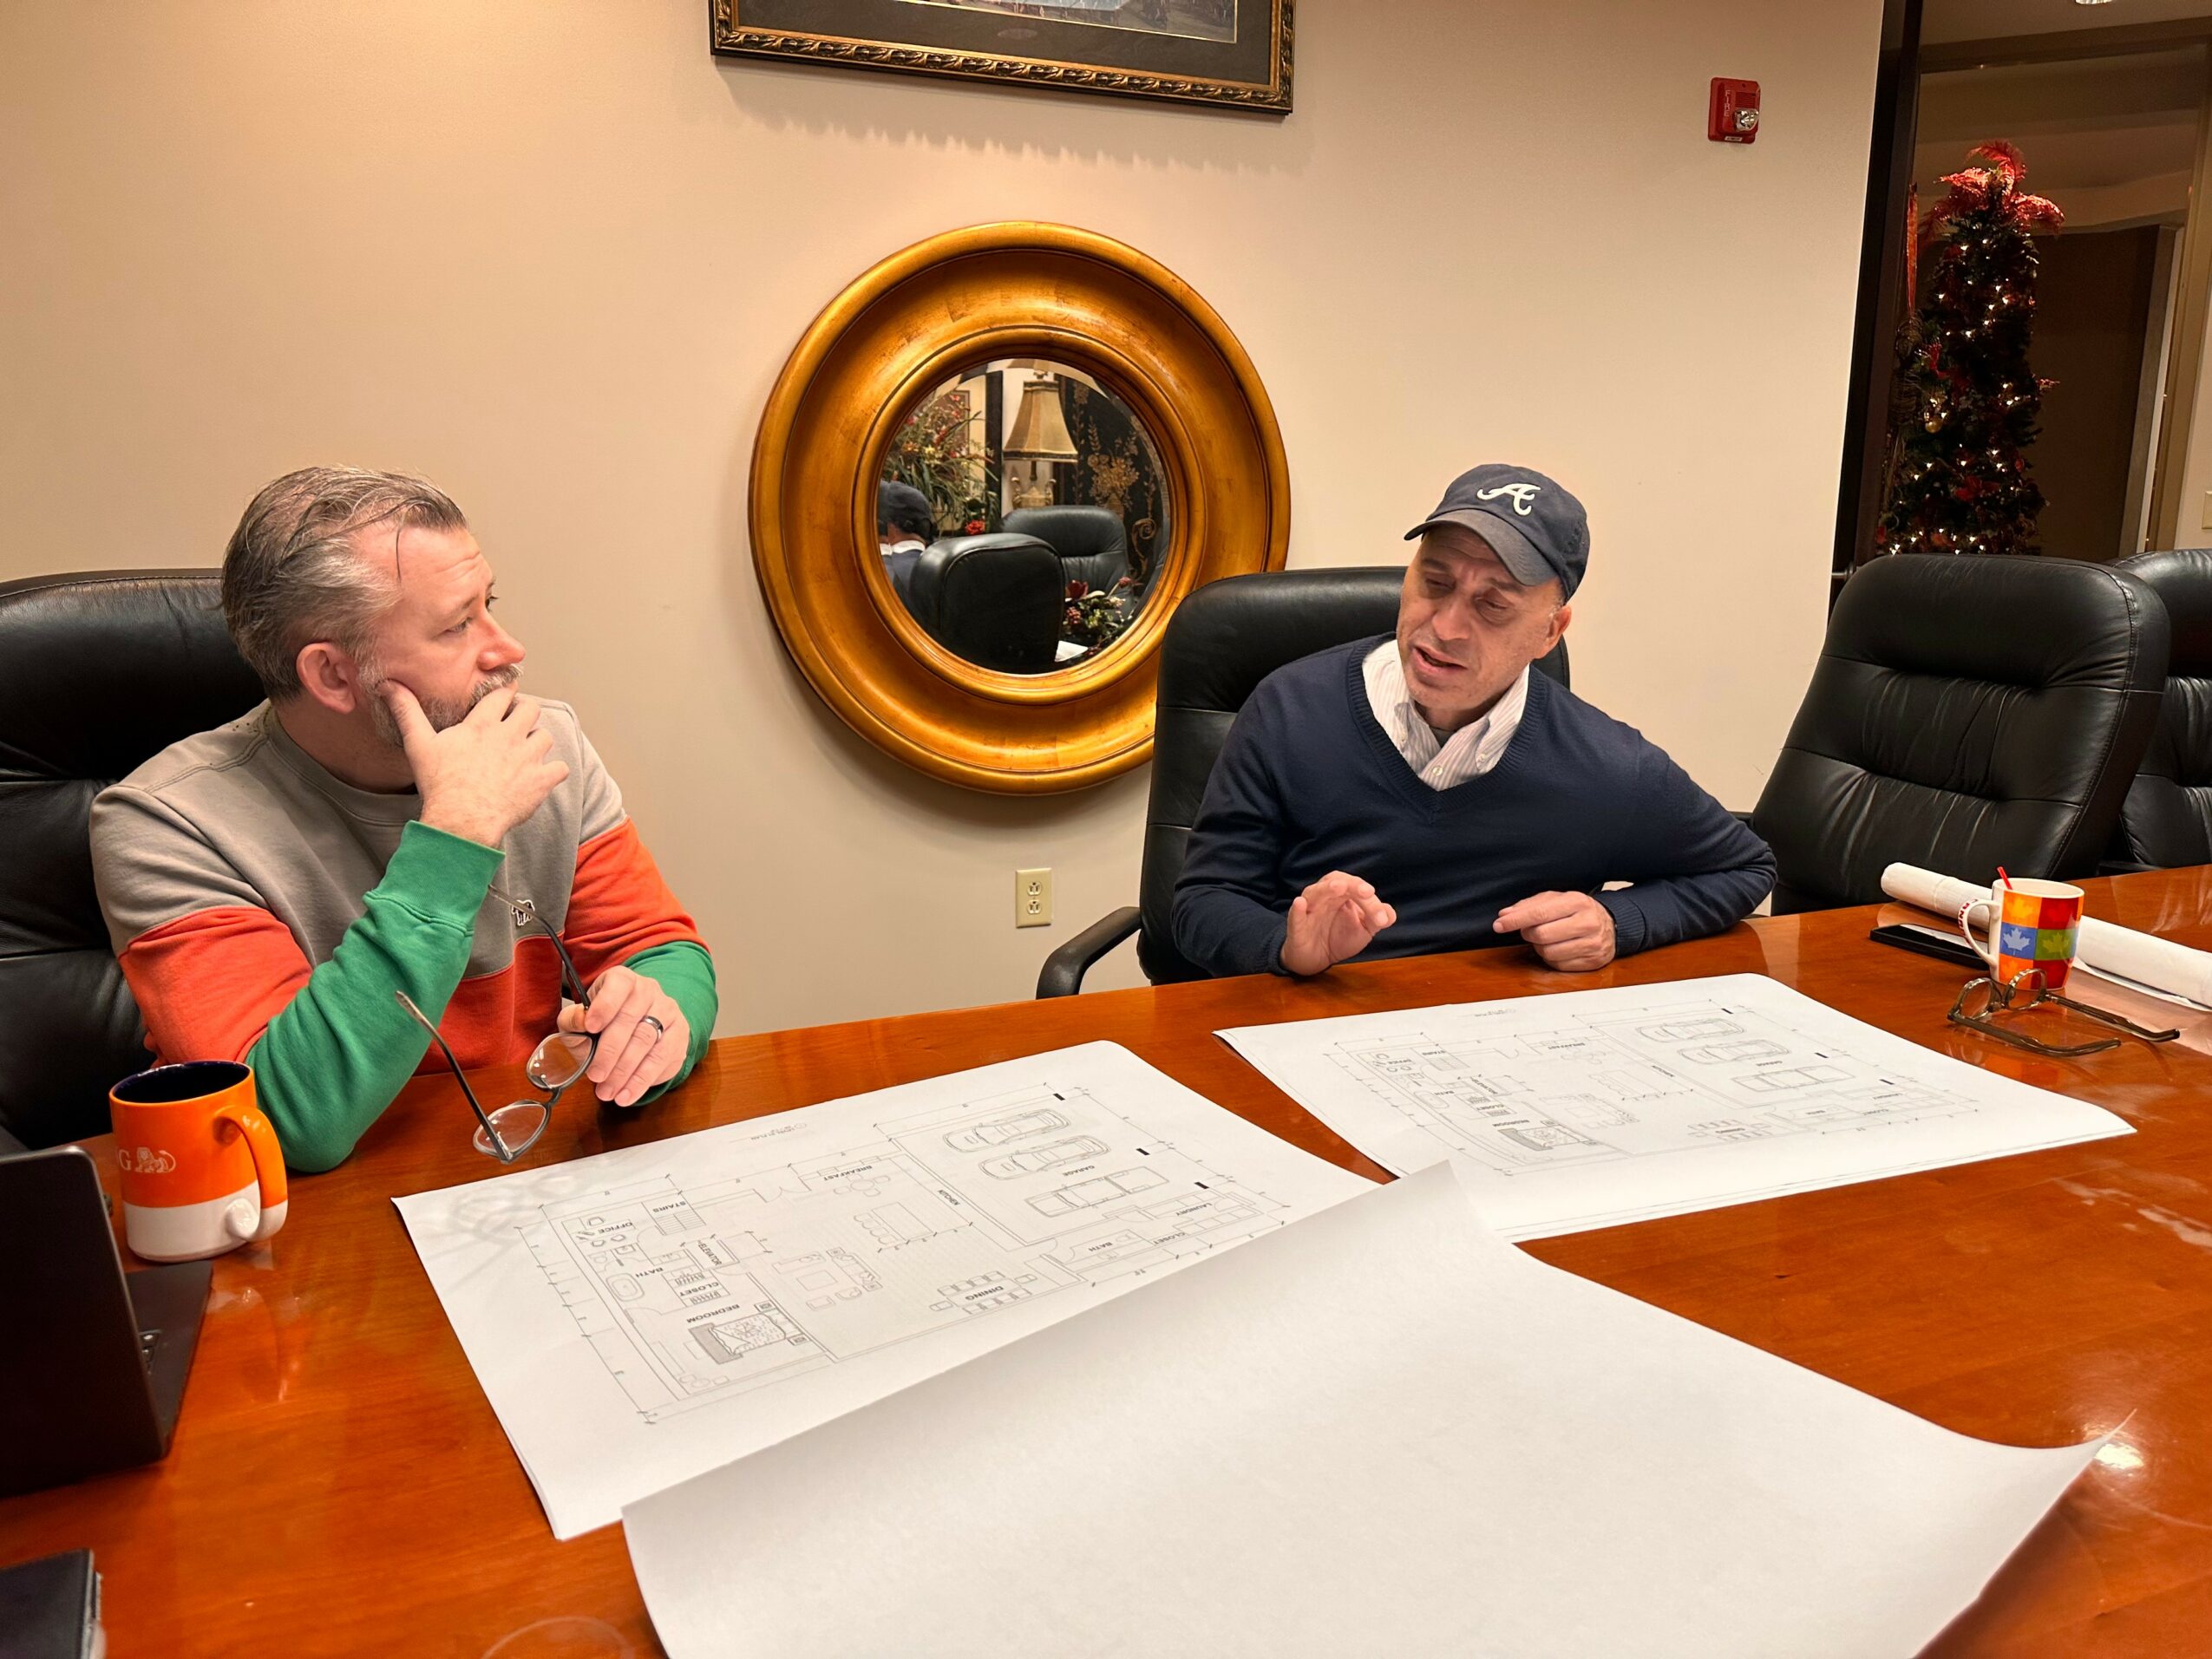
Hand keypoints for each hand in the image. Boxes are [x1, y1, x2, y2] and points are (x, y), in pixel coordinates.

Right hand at [386, 683, 567, 847]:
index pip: (502, 693)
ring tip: (525, 752)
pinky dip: (554, 772)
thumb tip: (388, 684)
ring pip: (546, 737)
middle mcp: (509, 736)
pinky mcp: (541, 781)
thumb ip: (407, 711)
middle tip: (516, 724)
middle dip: (525, 713)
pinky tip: (541, 777)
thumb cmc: (439, 784)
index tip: (505, 696)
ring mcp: (528, 758)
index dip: (506, 692)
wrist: (461, 820)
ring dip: (538, 742)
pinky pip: (560, 768)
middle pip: (531, 709)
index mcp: (482, 724)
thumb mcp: (419, 744)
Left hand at [559, 965, 688, 1108]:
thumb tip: (579, 1023)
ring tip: (607, 1092)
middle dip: (610, 1052)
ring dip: (625, 1072)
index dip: (604, 1006)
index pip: (618, 986)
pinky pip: (662, 1060)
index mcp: (623, 980)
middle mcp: (649, 991)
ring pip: (648, 1043)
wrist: (638, 1023)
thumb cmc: (604, 1022)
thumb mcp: (582, 1018)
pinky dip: (641, 1081)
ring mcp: (668, 1012)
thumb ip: (574, 1021)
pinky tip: (626, 1095)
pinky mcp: (679, 1034)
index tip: (590, 1027)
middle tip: (595, 1076)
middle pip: (631, 1021)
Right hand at [1281, 871, 1396, 976]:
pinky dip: (1297, 909)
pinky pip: (1295, 915)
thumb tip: (1390, 914)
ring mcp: (1309, 909)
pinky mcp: (1296, 926)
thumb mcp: (1364, 929)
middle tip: (1366, 892)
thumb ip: (1377, 919)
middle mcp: (1325, 896)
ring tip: (1338, 887)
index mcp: (1342, 894)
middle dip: (1352, 885)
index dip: (1371, 901)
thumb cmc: (1339, 936)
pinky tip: (1300, 903)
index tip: (1382, 919)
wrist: (1317, 958)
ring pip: (1315, 893)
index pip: (1357, 888)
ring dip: (1326, 889)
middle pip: (1337, 881)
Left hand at [1494, 891, 1616, 971]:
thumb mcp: (1556, 900)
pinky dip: (1551, 958)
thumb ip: (1529, 905)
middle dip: (1529, 934)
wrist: (1611, 925)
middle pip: (1541, 935)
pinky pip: (1558, 965)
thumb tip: (1505, 914)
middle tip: (1531, 930)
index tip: (1499, 925)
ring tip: (1548, 938)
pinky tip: (1558, 948)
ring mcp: (1592, 944)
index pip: (1539, 913)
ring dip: (1540, 947)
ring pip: (1548, 952)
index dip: (1515, 920)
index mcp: (1577, 902)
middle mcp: (1587, 922)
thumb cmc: (1578, 911)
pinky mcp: (1592, 962)